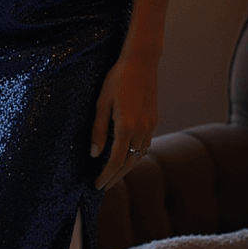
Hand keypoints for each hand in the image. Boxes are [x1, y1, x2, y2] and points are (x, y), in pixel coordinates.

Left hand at [90, 54, 157, 191]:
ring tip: (113, 174)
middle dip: (115, 177)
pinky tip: (126, 156)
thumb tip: (94, 154)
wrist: (142, 62)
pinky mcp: (153, 120)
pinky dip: (135, 155)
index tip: (97, 185)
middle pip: (129, 163)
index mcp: (126, 126)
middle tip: (103, 186)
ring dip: (126, 167)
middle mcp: (141, 129)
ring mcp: (150, 125)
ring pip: (138, 155)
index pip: (116, 161)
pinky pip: (145, 145)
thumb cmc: (117, 79)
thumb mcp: (101, 103)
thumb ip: (98, 130)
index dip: (106, 176)